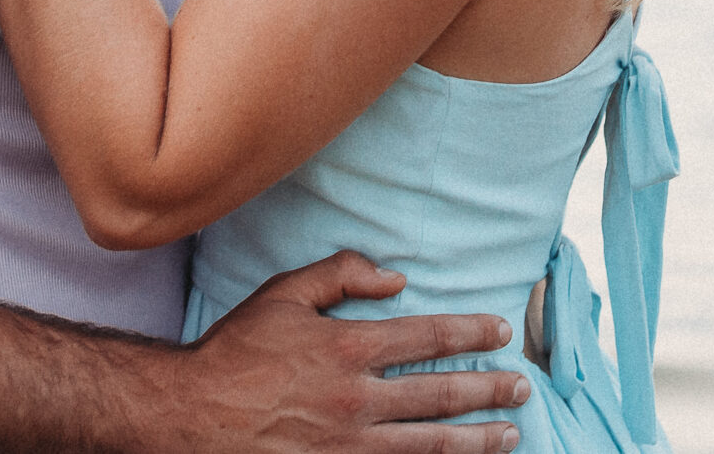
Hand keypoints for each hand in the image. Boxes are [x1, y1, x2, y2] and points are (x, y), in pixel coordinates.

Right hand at [153, 251, 527, 452]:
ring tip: (510, 435)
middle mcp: (358, 399)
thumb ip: (340, 276)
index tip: (501, 332)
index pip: (430, 336)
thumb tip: (396, 278)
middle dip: (490, 390)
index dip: (472, 332)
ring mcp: (351, 445)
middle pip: (443, 394)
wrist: (192, 415)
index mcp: (349, 348)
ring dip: (478, 439)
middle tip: (521, 388)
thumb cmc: (236, 351)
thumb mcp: (283, 294)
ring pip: (432, 444)